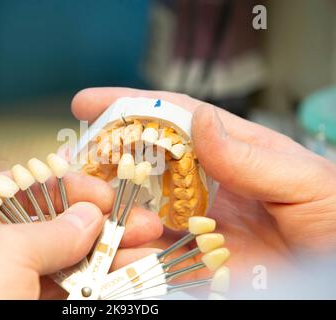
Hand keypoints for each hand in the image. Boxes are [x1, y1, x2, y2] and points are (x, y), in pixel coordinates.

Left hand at [0, 172, 162, 298]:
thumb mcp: (7, 252)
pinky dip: (104, 280)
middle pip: (56, 222)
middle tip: (142, 222)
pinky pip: (74, 287)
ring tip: (151, 250)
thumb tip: (92, 216)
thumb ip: (55, 230)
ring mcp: (12, 279)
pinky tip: (133, 272)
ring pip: (71, 257)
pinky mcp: (31, 304)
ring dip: (112, 252)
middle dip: (102, 222)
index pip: (21, 186)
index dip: (65, 186)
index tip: (104, 194)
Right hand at [72, 87, 335, 292]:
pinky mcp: (192, 261)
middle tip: (74, 160)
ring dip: (109, 206)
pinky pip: (151, 255)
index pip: (175, 120)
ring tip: (89, 205)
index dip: (132, 107)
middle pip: (145, 162)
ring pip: (138, 207)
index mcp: (230, 151)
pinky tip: (116, 248)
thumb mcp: (304, 180)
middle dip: (105, 158)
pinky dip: (129, 252)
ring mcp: (195, 222)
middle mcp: (204, 183)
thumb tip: (201, 122)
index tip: (88, 101)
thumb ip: (251, 156)